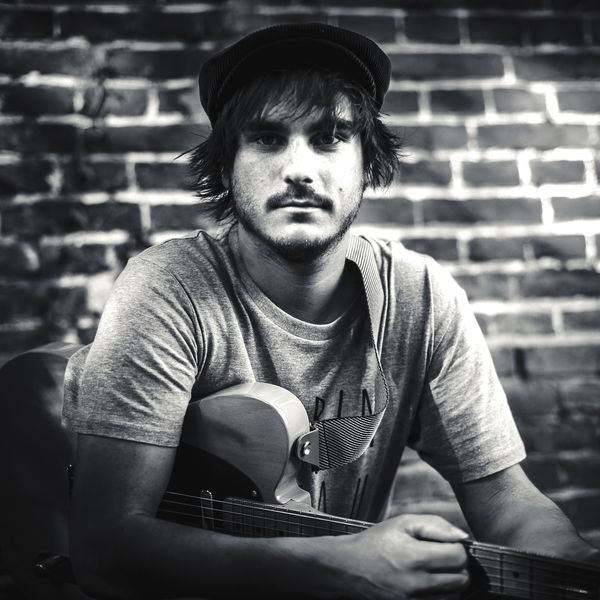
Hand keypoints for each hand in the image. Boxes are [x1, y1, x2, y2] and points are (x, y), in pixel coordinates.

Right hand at [329, 514, 469, 599]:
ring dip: (450, 583)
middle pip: (461, 579)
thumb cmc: (375, 543)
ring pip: (454, 597)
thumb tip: (462, 536)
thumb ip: (435, 525)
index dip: (456, 547)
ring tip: (433, 572)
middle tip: (441, 558)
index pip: (459, 556)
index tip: (445, 544)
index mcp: (415, 557)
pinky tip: (429, 585)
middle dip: (456, 566)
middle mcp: (416, 584)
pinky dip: (440, 596)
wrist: (348, 568)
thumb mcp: (402, 523)